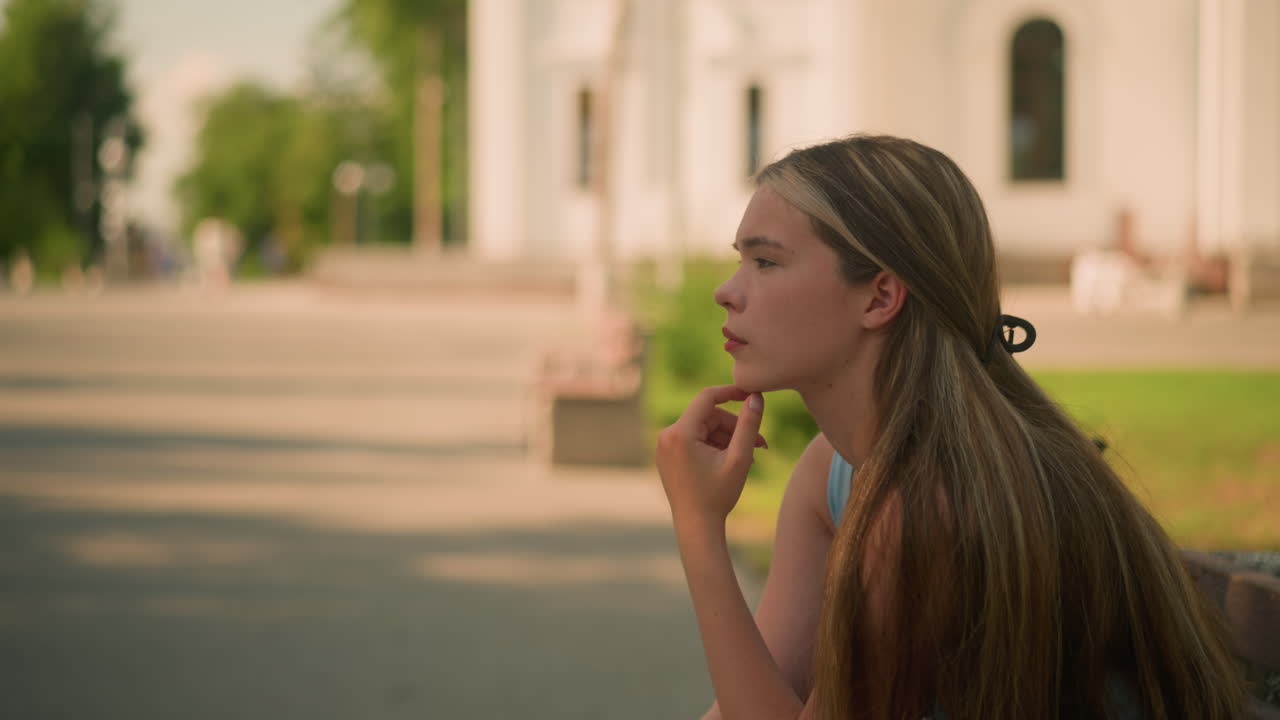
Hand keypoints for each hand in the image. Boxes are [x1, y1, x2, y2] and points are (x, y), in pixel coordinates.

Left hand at [655, 385, 766, 525]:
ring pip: (703, 428)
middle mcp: (666, 435)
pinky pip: (694, 439)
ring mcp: (664, 446)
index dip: (731, 392)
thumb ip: (749, 425)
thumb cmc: (718, 495)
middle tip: (760, 443)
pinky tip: (731, 460)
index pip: (707, 397)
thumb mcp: (739, 459)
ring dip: (727, 437)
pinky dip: (714, 445)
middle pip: (707, 416)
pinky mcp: (668, 455)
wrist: (697, 527)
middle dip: (734, 426)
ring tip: (749, 457)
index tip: (752, 393)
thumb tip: (756, 397)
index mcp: (680, 433)